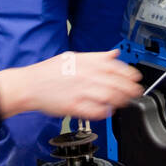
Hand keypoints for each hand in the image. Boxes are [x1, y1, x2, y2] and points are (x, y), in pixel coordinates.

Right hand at [0, 49, 142, 119]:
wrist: (29, 85)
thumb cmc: (49, 72)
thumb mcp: (73, 57)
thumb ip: (96, 56)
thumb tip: (114, 54)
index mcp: (86, 62)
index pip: (115, 67)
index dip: (129, 74)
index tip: (136, 78)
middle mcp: (85, 75)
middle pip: (115, 83)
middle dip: (129, 89)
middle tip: (136, 93)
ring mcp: (80, 91)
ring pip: (108, 97)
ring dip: (120, 101)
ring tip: (125, 102)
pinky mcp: (74, 106)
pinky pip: (94, 111)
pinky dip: (104, 112)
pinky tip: (108, 112)